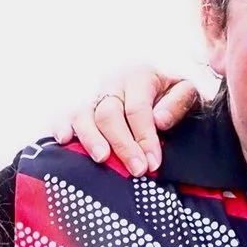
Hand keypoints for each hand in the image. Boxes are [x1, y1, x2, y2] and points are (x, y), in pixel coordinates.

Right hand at [57, 68, 207, 177]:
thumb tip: (159, 121)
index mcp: (140, 76)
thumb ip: (178, 103)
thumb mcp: (185, 92)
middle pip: (110, 115)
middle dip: (123, 145)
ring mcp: (93, 95)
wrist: (156, 83)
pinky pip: (64, 114)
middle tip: (137, 170)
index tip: (153, 163)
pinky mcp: (79, 107)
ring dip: (92, 138)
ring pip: (84, 115)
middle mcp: (113, 84)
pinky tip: (64, 139)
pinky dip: (61, 126)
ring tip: (102, 158)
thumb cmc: (170, 94)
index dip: (145, 137)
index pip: (138, 109)